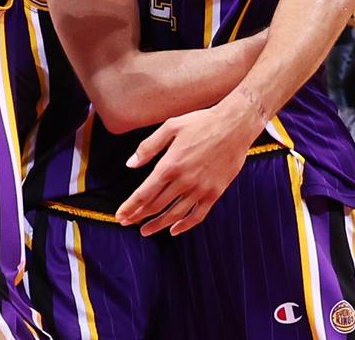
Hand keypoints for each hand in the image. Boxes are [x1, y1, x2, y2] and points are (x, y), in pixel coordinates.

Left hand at [115, 100, 261, 235]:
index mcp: (170, 165)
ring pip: (175, 214)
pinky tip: (174, 230)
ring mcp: (201, 189)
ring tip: (145, 231)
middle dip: (139, 216)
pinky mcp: (215, 192)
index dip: (130, 207)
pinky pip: (198, 215)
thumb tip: (130, 164)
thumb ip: (148, 147)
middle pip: (156, 205)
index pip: (144, 193)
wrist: (234, 126)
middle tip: (126, 223)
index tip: (120, 216)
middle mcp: (184, 180)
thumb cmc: (200, 123)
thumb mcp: (170, 127)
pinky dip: (185, 225)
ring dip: (158, 224)